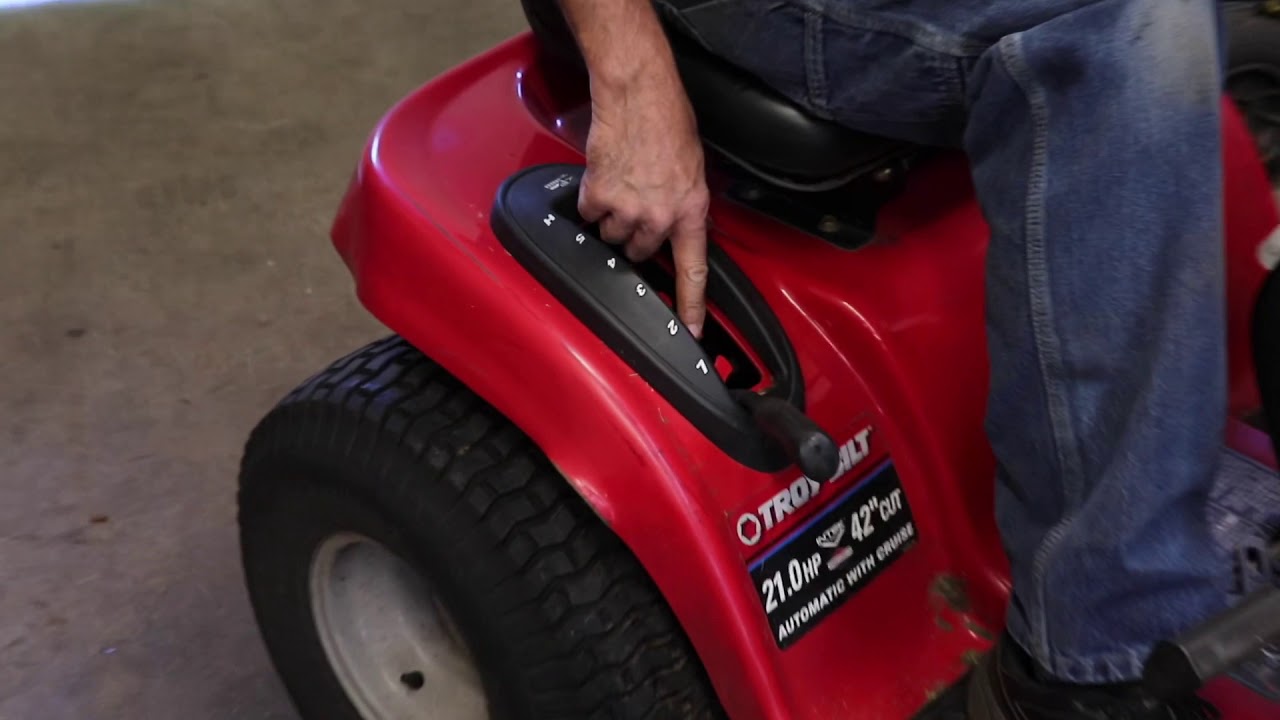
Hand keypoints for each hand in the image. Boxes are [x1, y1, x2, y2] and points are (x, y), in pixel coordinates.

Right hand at [578, 67, 710, 337]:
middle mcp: (660, 216)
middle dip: (634, 234)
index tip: (690, 332)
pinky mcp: (598, 196)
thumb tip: (674, 224)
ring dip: (611, 215)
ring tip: (621, 181)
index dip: (691, 306)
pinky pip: (588, 212)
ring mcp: (627, 209)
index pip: (692, 271)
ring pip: (611, 235)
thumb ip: (683, 204)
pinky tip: (604, 172)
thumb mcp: (692, 169)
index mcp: (691, 210)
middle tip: (636, 202)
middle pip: (639, 252)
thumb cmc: (667, 119)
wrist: (638, 92)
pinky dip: (590, 196)